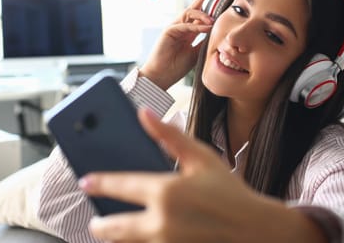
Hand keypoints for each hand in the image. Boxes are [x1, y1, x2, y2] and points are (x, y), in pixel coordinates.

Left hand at [79, 108, 261, 241]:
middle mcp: (162, 222)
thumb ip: (169, 135)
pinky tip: (137, 239)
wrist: (257, 231)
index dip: (99, 183)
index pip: (120, 186)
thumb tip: (143, 113)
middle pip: (114, 228)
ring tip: (111, 233)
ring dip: (115, 239)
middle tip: (95, 221)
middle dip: (100, 225)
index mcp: (166, 191)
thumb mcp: (201, 157)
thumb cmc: (230, 192)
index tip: (86, 182)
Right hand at [139, 0, 215, 89]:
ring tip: (213, 19)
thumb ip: (203, 43)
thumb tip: (217, 35)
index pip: (198, 17)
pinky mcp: (168, 32)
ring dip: (202, 14)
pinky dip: (197, 26)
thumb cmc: (176, 67)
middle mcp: (180, 28)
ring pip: (188, 14)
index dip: (207, 7)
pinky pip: (184, 26)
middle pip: (192, 9)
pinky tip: (207, 27)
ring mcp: (173, 28)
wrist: (160, 76)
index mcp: (187, 33)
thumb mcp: (196, 54)